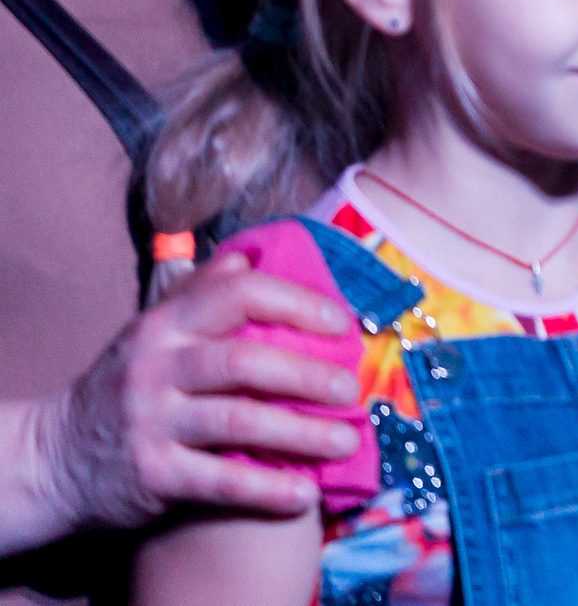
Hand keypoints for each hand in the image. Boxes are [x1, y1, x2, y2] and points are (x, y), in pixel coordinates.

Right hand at [34, 253, 359, 532]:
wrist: (52, 460)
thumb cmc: (123, 388)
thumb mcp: (150, 333)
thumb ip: (198, 294)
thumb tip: (245, 257)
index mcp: (165, 325)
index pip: (237, 294)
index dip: (296, 303)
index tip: (341, 323)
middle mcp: (157, 367)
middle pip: (245, 361)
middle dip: (308, 374)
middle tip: (350, 389)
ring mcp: (152, 421)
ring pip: (240, 420)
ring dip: (302, 433)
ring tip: (345, 442)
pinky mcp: (151, 475)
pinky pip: (221, 481)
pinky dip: (267, 489)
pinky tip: (304, 495)